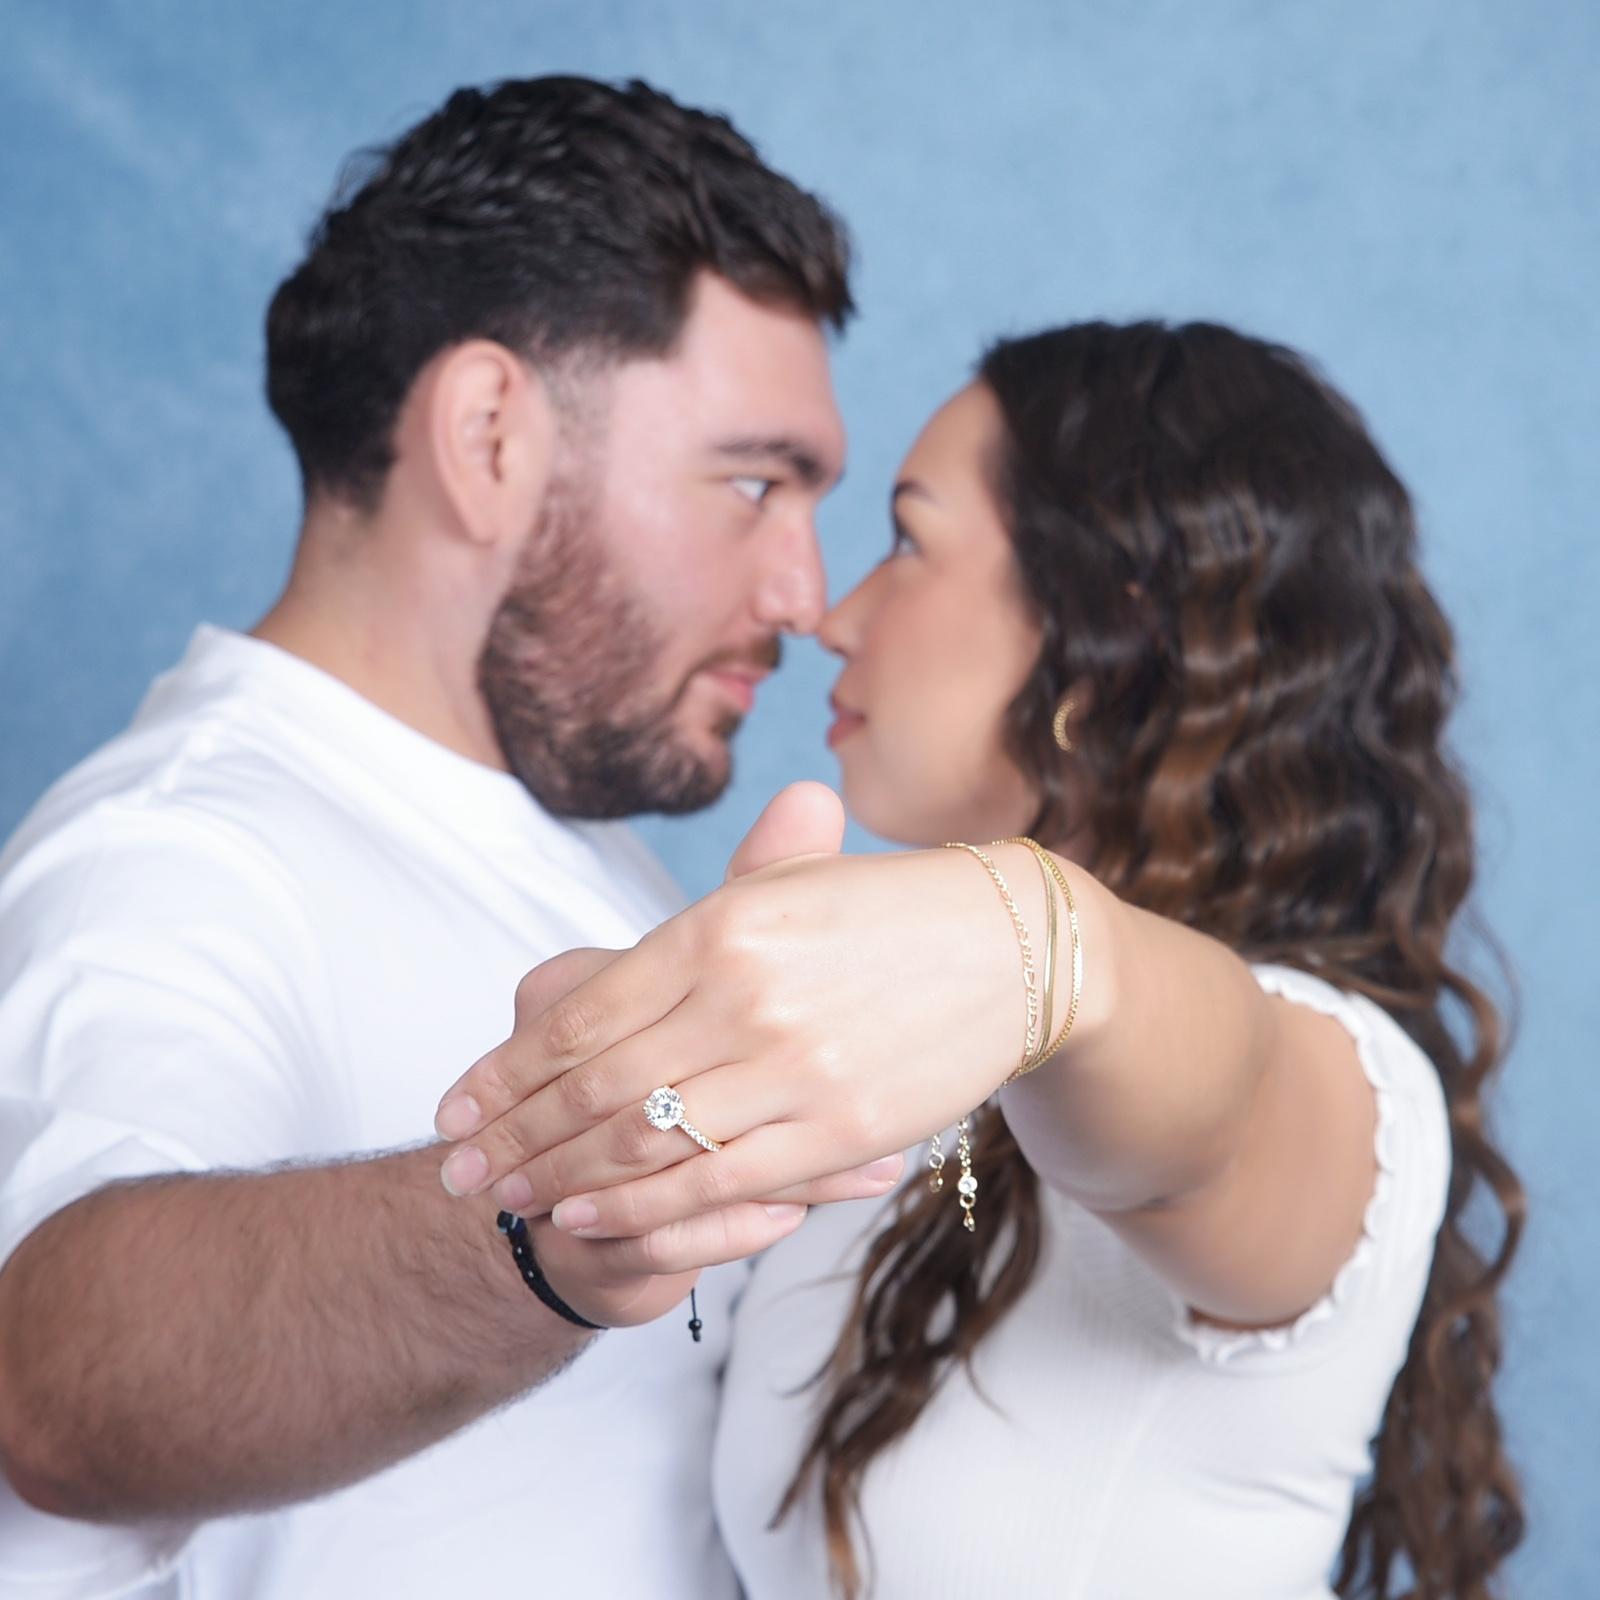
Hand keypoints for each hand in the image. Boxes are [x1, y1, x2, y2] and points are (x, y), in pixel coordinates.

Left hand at [433, 783, 1045, 1238]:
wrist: (1009, 946)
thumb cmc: (887, 912)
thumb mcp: (788, 885)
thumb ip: (683, 929)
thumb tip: (603, 962)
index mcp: (722, 924)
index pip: (585, 1017)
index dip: (508, 1073)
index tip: (456, 1108)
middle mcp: (745, 994)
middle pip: (596, 1087)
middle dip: (516, 1136)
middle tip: (459, 1171)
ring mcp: (793, 1065)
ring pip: (646, 1140)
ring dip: (562, 1176)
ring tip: (507, 1200)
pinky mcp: (838, 1127)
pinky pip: (719, 1177)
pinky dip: (643, 1202)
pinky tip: (592, 1211)